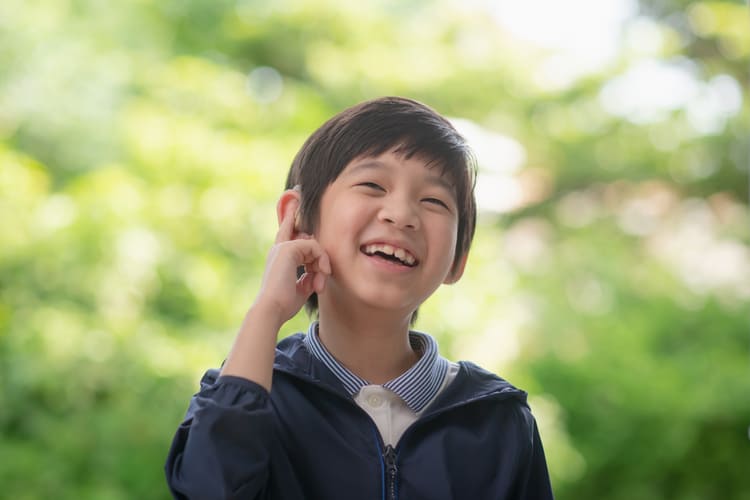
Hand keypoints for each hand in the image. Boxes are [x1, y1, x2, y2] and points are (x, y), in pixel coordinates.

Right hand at [253, 198, 330, 323]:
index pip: (286, 233)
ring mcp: (282, 247)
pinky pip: (314, 247)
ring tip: (319, 283)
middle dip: (305, 233)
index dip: (290, 216)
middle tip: (313, 260)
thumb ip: (309, 277)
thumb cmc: (283, 304)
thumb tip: (318, 274)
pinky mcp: (289, 249)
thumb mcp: (300, 288)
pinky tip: (321, 276)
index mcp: (278, 258)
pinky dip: (321, 262)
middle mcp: (278, 249)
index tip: (293, 195)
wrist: (271, 309)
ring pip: (313, 244)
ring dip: (321, 263)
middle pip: (297, 230)